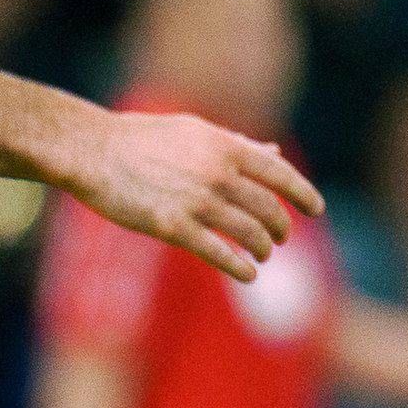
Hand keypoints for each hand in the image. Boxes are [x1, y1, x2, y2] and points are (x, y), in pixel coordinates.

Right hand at [77, 108, 321, 281]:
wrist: (91, 151)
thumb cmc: (140, 138)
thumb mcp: (194, 132)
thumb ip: (236, 145)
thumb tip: (273, 153)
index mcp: (225, 146)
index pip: (279, 174)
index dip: (302, 194)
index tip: (316, 209)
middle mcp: (217, 173)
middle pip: (268, 208)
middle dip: (280, 227)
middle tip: (281, 238)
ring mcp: (196, 201)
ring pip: (248, 233)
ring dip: (262, 248)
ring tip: (263, 255)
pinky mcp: (172, 227)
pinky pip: (218, 253)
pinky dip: (239, 267)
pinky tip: (248, 275)